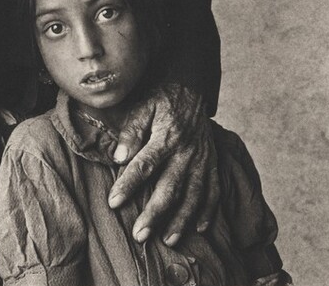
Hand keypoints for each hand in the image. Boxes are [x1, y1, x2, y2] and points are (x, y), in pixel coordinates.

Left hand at [107, 84, 218, 245]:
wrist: (190, 88)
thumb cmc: (160, 99)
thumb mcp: (142, 107)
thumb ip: (131, 132)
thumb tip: (118, 157)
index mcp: (166, 137)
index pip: (144, 165)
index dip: (128, 185)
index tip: (113, 202)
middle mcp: (186, 153)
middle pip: (169, 188)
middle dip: (154, 214)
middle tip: (140, 235)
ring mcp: (202, 160)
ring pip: (193, 196)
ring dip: (181, 220)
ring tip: (168, 239)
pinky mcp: (212, 164)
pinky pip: (214, 191)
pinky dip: (208, 211)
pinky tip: (199, 228)